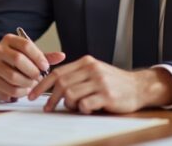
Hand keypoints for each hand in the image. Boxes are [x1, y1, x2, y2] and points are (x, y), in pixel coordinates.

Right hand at [0, 33, 65, 101]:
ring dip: (28, 83)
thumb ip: (45, 56)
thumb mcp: (30, 55)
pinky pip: (11, 90)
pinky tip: (26, 89)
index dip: (38, 57)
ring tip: (33, 83)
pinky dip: (22, 92)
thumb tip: (61, 56)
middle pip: (18, 59)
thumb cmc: (16, 61)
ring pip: (14, 77)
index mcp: (9, 40)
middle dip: (33, 71)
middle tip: (39, 76)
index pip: (25, 45)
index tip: (45, 67)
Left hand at [28, 56, 171, 113]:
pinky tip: (88, 109)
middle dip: (50, 98)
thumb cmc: (115, 82)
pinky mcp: (107, 95)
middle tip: (47, 108)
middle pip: (61, 83)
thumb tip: (53, 86)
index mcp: (86, 62)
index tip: (32, 94)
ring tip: (75, 107)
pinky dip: (82, 109)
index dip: (42, 85)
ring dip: (69, 105)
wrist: (139, 87)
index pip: (57, 72)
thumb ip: (77, 75)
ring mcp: (99, 82)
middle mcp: (92, 69)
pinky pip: (85, 104)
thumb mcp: (95, 72)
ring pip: (70, 94)